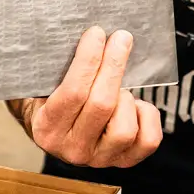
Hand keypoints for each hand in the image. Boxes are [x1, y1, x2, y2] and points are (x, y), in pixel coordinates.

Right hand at [22, 26, 161, 168]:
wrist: (59, 132)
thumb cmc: (55, 99)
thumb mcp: (45, 84)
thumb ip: (60, 65)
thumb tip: (90, 32)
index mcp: (47, 128)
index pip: (73, 92)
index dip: (88, 59)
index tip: (97, 33)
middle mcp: (72, 150)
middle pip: (102, 104)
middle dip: (114, 64)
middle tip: (121, 39)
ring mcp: (100, 159)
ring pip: (124, 128)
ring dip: (125, 98)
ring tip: (118, 87)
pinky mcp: (125, 161)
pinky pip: (148, 139)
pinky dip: (147, 116)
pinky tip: (134, 104)